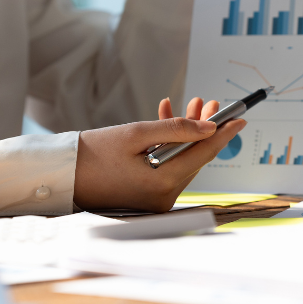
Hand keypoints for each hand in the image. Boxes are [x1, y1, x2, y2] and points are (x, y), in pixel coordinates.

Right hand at [73, 97, 246, 211]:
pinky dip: (170, 146)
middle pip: (194, 158)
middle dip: (203, 128)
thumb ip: (176, 129)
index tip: (240, 117)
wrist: (62, 175)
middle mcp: (163, 197)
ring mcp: (156, 200)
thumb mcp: (136, 133)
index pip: (203, 154)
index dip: (223, 133)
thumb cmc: (93, 153)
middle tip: (208, 103)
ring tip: (188, 105)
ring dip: (186, 134)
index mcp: (162, 184)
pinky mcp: (149, 197)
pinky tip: (166, 120)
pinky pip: (169, 167)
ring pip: (183, 161)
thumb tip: (210, 127)